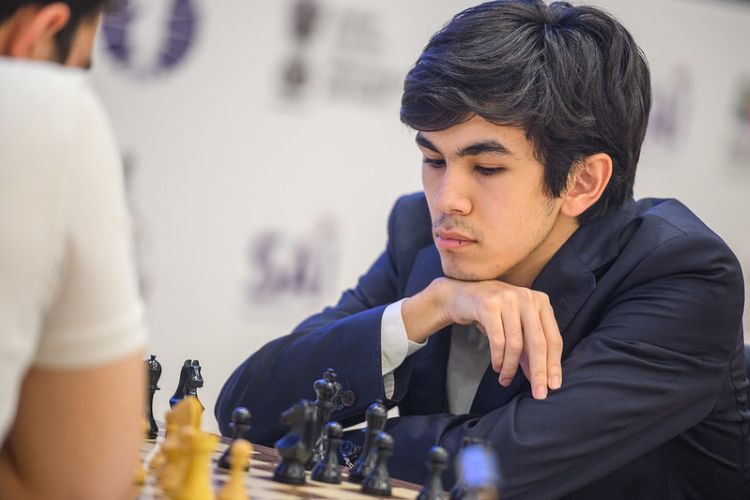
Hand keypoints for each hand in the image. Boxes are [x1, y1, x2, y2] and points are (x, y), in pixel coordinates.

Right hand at [403, 277, 561, 398]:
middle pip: (538, 343)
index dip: (554, 364)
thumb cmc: (492, 313)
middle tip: (539, 394)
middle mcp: (527, 298)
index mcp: (541, 302)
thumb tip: (539, 377)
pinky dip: (498, 358)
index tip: (554, 386)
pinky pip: (498, 340)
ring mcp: (508, 299)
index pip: (553, 338)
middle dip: (539, 372)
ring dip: (511, 367)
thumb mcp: (515, 327)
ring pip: (516, 344)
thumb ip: (528, 348)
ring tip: (506, 379)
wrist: (460, 295)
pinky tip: (497, 367)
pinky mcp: (489, 305)